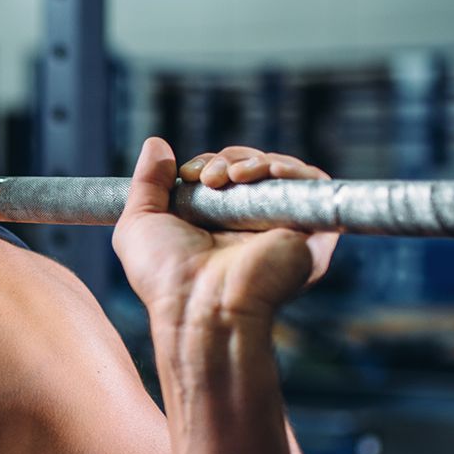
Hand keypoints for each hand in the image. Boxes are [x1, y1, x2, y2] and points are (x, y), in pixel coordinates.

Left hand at [112, 138, 338, 328]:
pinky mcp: (311, 235)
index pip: (225, 176)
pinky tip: (269, 172)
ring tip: (233, 178)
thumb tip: (155, 144)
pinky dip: (294, 170)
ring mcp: (283, 230)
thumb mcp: (139, 224)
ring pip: (281, 173)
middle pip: (252, 169)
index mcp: (218, 226)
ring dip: (255, 161)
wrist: (199, 308)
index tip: (190, 174)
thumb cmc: (165, 277)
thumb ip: (146, 183)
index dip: (210, 163)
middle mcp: (252, 228)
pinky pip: (314, 187)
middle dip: (229, 159)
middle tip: (211, 178)